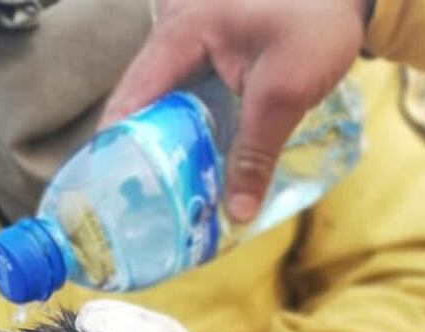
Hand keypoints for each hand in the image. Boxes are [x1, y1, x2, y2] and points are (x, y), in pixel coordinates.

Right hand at [102, 0, 367, 221]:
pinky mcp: (209, 48)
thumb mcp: (284, 94)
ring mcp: (190, 36)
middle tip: (134, 201)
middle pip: (143, 99)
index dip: (116, 143)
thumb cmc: (317, 23)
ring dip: (164, 143)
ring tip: (157, 193)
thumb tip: (236, 214)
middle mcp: (175, 27)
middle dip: (140, 151)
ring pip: (164, 99)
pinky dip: (187, 128)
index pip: (133, 93)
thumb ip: (256, 155)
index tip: (107, 187)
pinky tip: (190, 162)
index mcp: (181, 29)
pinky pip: (186, 93)